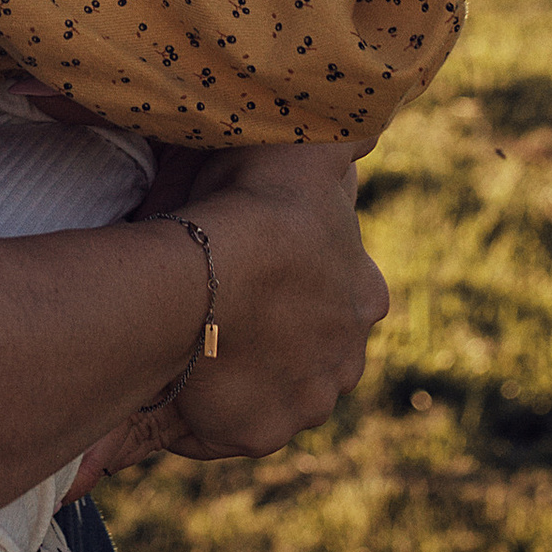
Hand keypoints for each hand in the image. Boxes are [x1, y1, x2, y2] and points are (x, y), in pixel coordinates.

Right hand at [132, 146, 386, 470]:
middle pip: (313, 347)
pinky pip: (234, 423)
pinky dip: (211, 408)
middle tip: (226, 307)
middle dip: (279, 334)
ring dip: (249, 372)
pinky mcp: (260, 434)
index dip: (298, 277)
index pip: (340, 291)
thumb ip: (345, 139)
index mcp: (365, 294)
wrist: (207, 269)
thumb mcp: (310, 150)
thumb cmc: (257, 201)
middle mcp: (347, 358)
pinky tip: (179, 380)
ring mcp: (306, 401)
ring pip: (279, 387)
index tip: (256, 263)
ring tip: (197, 344)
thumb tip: (372, 118)